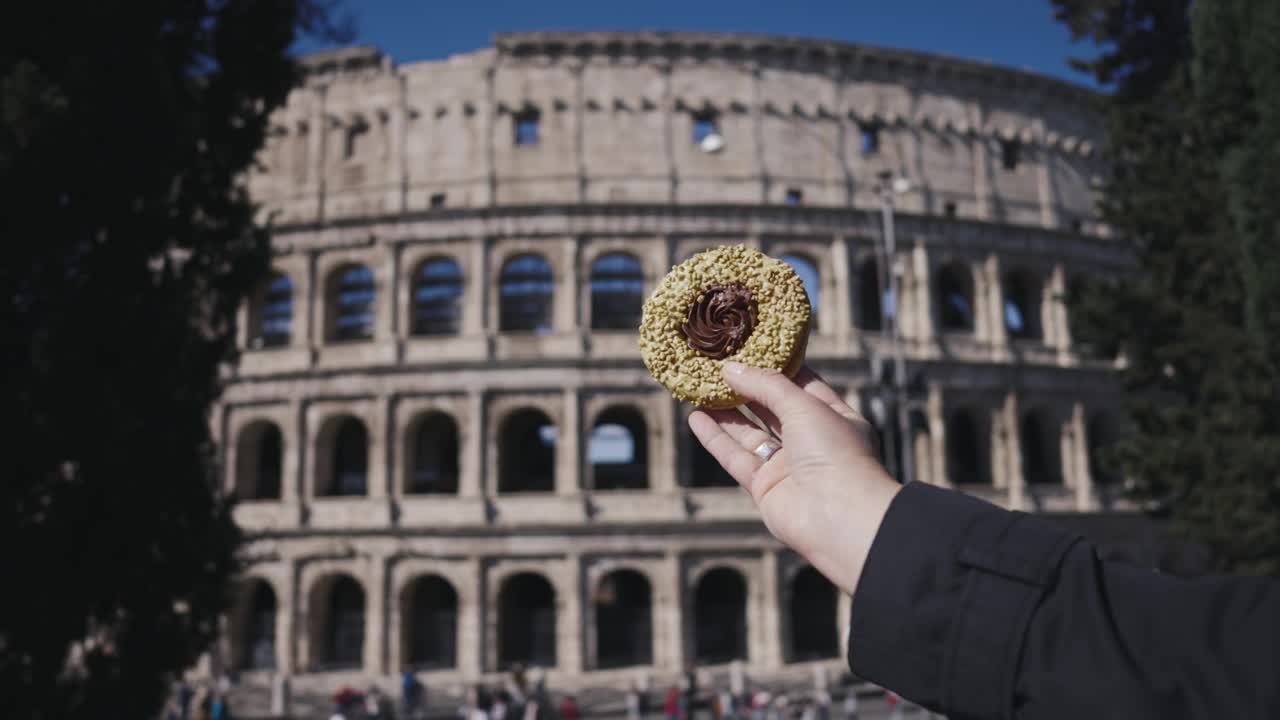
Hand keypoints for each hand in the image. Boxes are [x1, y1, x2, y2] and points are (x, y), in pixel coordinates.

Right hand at [688, 363, 900, 595]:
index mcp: (835, 418)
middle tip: (716, 364)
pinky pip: (736, 457)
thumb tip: (731, 369)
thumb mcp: (803, 406)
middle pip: (772, 408)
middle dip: (745, 387)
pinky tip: (695, 417)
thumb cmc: (834, 454)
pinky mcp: (765, 487)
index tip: (749, 347)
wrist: (839, 518)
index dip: (776, 366)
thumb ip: (766, 385)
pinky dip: (716, 438)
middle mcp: (812, 442)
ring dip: (725, 411)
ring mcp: (788, 466)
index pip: (803, 385)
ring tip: (698, 386)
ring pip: (750, 432)